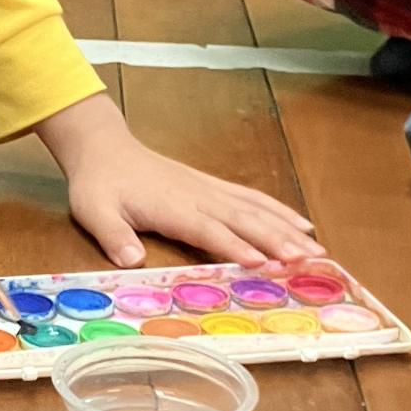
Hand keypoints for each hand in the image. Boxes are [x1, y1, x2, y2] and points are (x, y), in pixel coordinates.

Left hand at [37, 97, 318, 266]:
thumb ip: (113, 236)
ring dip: (286, 228)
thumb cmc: (98, 184)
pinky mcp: (211, 186)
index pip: (210, 230)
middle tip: (309, 261)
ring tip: (316, 248)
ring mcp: (208, 188)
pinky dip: (278, 210)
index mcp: (172, 206)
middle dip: (277, 240)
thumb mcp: (93, 211)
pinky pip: (250, 198)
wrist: (103, 148)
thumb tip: (131, 260)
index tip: (264, 263)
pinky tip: (299, 222)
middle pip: (244, 219)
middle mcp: (198, 196)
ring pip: (254, 208)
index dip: (236, 246)